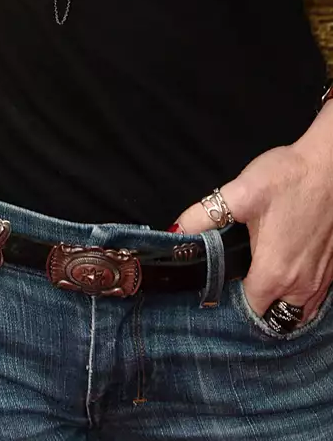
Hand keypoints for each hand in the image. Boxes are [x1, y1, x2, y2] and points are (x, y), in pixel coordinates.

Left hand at [171, 108, 332, 321]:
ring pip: (299, 311)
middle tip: (242, 278)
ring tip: (264, 277)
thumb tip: (175, 232)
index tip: (223, 283)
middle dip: (258, 305)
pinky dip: (301, 292)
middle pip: (275, 315)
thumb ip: (204, 216)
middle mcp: (301, 287)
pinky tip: (290, 268)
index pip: (250, 309)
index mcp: (274, 274)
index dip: (233, 300)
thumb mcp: (240, 194)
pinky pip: (315, 297)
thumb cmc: (289, 178)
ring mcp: (322, 281)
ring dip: (282, 302)